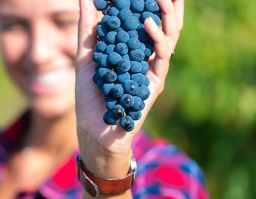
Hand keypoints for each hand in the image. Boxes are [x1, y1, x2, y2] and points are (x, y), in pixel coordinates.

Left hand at [75, 0, 183, 177]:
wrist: (94, 129)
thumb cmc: (89, 95)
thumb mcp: (85, 57)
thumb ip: (87, 29)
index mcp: (130, 49)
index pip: (143, 18)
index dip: (146, 1)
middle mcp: (145, 57)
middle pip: (163, 24)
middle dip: (166, 3)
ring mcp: (152, 69)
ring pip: (169, 36)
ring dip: (168, 14)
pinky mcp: (155, 83)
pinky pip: (161, 57)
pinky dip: (157, 38)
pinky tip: (148, 22)